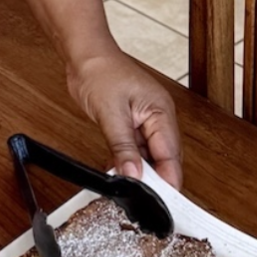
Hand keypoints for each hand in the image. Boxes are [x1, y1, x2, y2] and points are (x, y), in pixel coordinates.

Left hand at [67, 52, 183, 189]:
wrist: (85, 56)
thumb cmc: (101, 72)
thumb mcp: (111, 114)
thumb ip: (123, 147)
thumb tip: (133, 174)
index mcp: (161, 112)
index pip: (171, 154)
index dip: (168, 179)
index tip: (163, 201)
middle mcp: (158, 117)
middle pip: (165, 157)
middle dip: (156, 179)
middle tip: (144, 199)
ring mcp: (146, 121)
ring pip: (149, 155)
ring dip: (141, 171)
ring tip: (131, 187)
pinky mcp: (133, 123)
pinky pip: (137, 149)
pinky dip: (129, 161)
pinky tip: (120, 171)